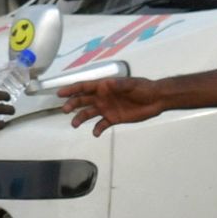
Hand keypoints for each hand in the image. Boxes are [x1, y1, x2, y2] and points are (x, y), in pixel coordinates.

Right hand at [57, 74, 183, 131]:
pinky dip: (97, 129)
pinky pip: (101, 124)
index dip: (72, 89)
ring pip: (88, 113)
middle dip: (72, 104)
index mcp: (104, 86)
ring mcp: (107, 108)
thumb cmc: (143, 88)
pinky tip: (95, 133)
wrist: (156, 100)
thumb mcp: (132, 84)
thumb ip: (119, 85)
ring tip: (74, 124)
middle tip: (65, 110)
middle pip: (83, 100)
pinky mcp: (113, 118)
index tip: (60, 93)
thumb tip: (108, 84)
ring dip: (80, 118)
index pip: (85, 87)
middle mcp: (102, 97)